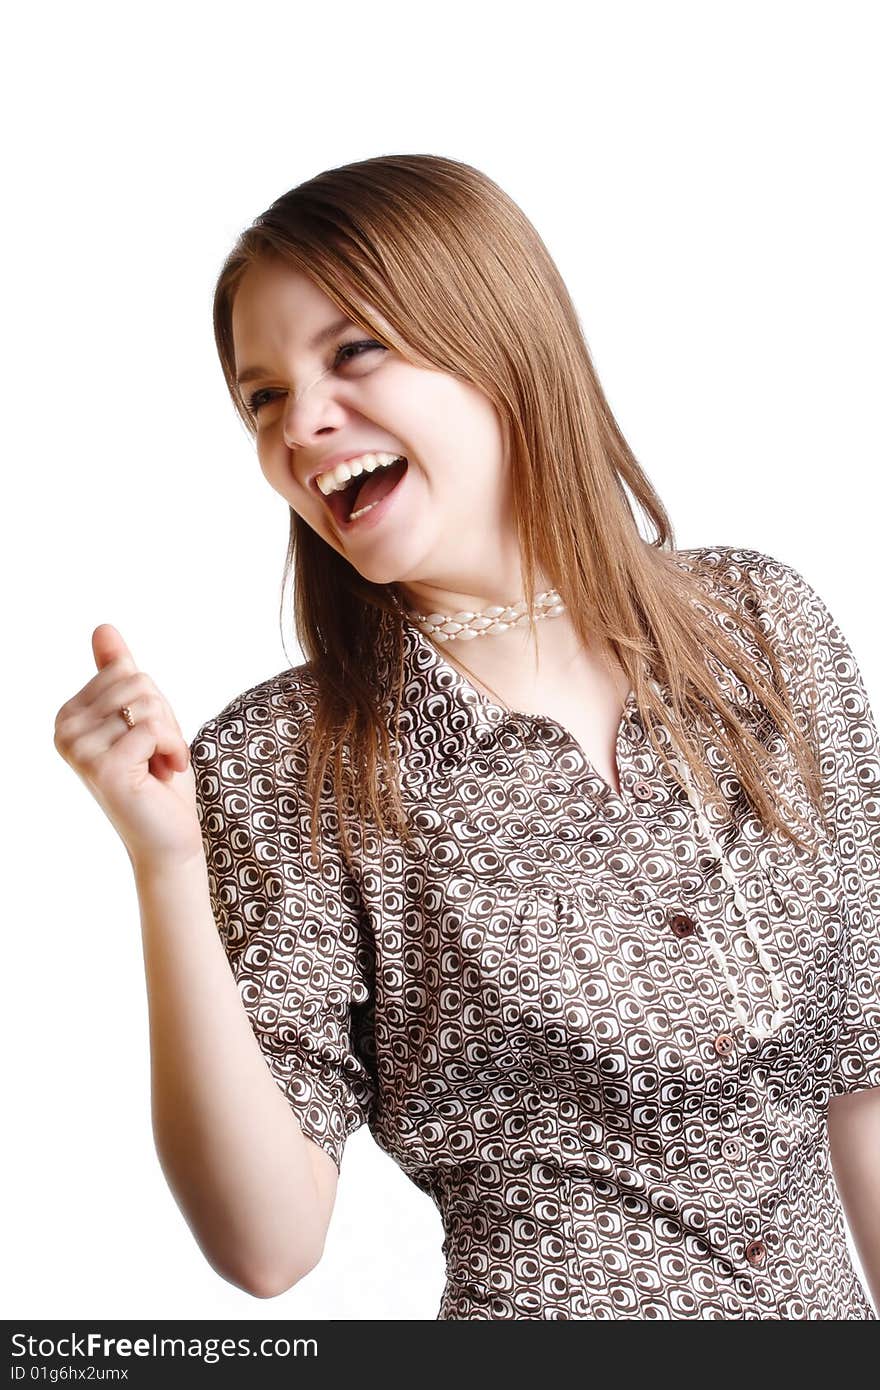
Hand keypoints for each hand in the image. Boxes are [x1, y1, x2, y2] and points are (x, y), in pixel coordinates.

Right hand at [54, 624, 204, 870]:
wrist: (168, 838)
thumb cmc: (158, 780)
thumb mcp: (142, 717)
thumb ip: (118, 675)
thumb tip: (103, 628)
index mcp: (69, 715)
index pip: (125, 671)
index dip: (152, 702)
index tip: (147, 739)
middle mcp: (65, 731)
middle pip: (137, 683)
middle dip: (163, 717)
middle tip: (157, 754)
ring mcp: (80, 750)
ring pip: (147, 704)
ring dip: (170, 736)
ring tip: (159, 766)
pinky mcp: (103, 767)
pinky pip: (154, 728)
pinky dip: (174, 749)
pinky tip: (164, 774)